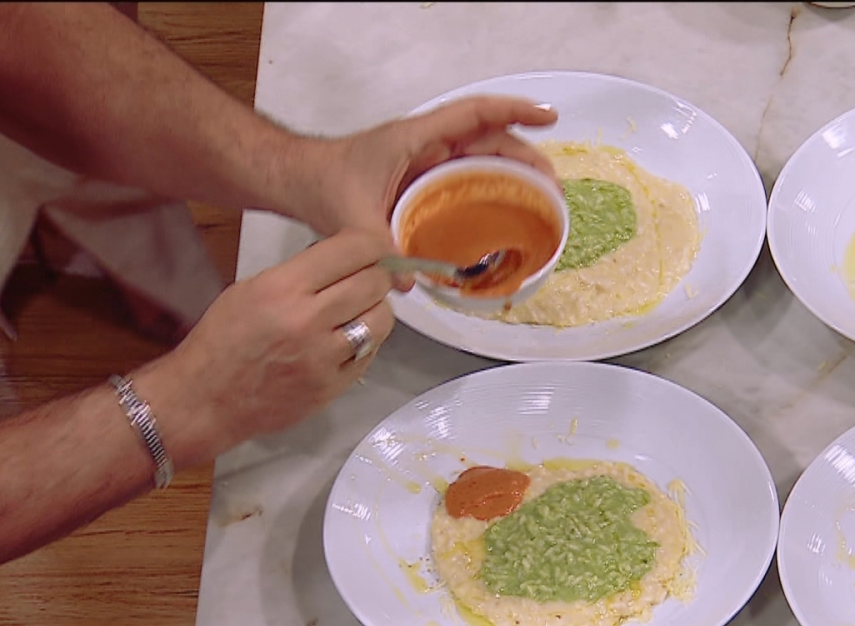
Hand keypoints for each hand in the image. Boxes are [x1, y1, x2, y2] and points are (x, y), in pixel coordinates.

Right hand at [131, 229, 396, 467]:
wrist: (206, 399)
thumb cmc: (223, 339)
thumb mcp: (252, 289)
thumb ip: (301, 273)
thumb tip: (345, 261)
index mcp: (283, 287)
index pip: (352, 251)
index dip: (371, 247)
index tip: (372, 251)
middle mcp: (308, 320)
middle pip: (374, 284)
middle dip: (378, 277)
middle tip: (372, 280)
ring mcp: (324, 357)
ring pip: (381, 320)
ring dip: (377, 310)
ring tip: (361, 310)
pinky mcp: (333, 386)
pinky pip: (370, 354)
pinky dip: (367, 342)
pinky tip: (350, 339)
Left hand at [298, 95, 558, 245]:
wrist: (301, 180)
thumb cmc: (324, 183)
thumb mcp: (350, 219)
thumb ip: (379, 249)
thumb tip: (407, 283)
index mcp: (415, 138)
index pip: (474, 115)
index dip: (513, 112)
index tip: (547, 116)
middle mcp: (429, 143)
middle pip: (490, 138)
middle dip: (526, 158)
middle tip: (553, 189)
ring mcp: (430, 159)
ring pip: (484, 158)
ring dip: (515, 174)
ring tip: (542, 202)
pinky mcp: (427, 177)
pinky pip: (470, 175)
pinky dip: (494, 187)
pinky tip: (509, 212)